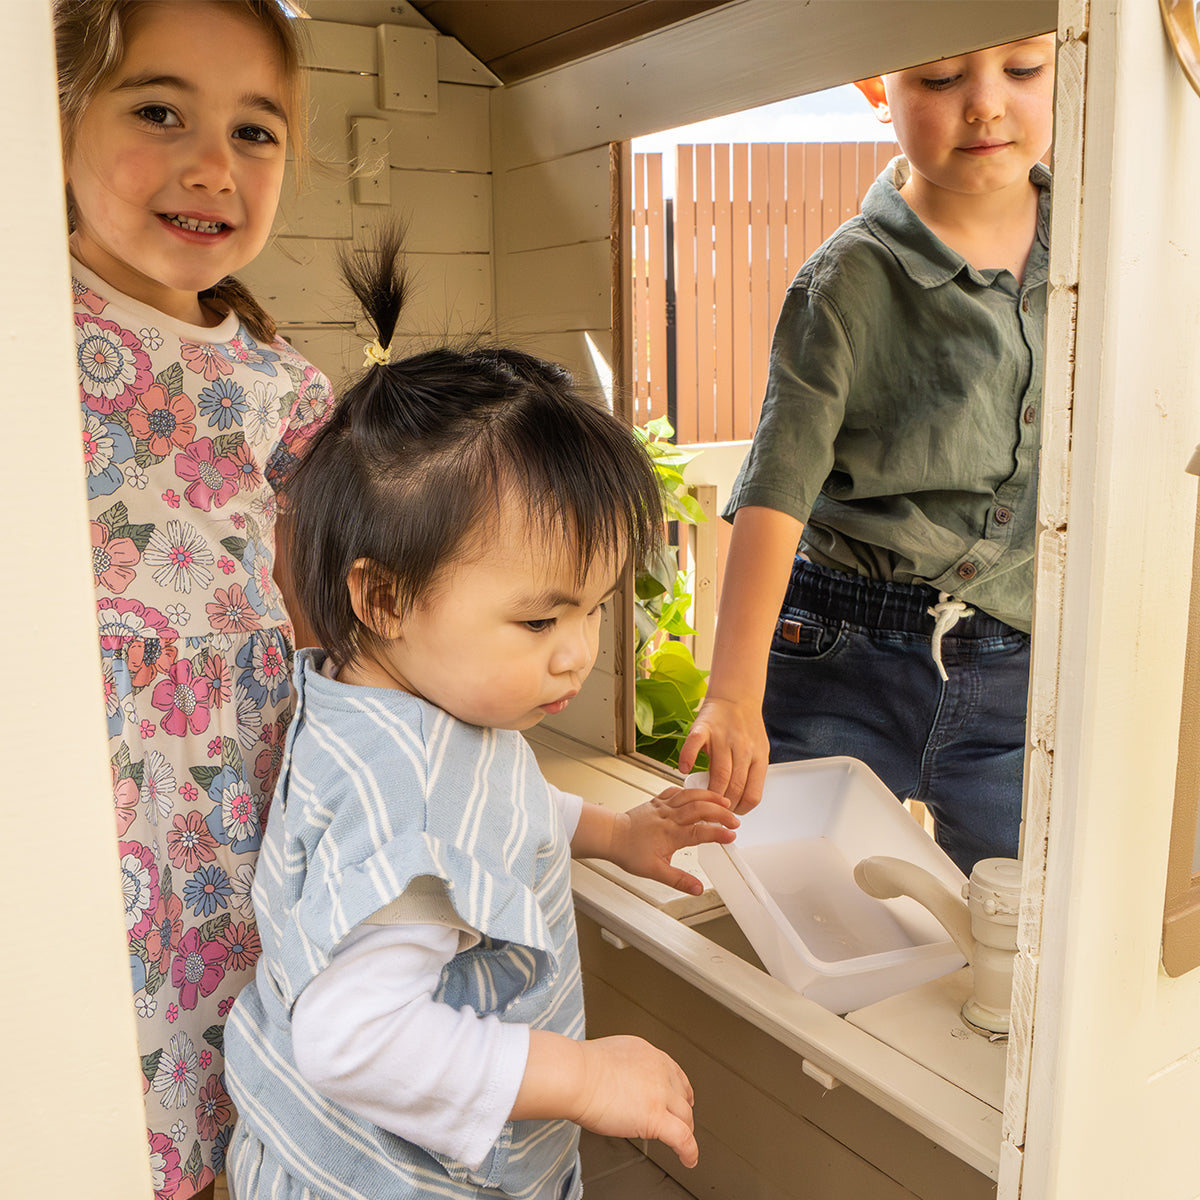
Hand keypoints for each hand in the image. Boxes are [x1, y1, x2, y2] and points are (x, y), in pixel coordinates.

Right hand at [573, 1036, 698, 1168]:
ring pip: (685, 1117)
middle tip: (680, 1123)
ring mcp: (659, 1095)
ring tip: (684, 1145)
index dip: (681, 1090)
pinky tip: (688, 1159)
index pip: (675, 1073)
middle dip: (683, 1112)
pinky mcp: (655, 1118)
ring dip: (686, 1131)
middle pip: (682, 1096)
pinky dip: (689, 1151)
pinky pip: (682, 1138)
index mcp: (649, 1055)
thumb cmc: (582, 1068)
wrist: (575, 1076)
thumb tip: (625, 1082)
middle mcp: (659, 1071)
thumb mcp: (614, 1055)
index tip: (682, 1098)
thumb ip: (628, 1067)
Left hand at [609, 787, 737, 894]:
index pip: (699, 832)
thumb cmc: (630, 852)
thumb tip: (697, 889)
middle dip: (720, 812)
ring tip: (725, 800)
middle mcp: (669, 817)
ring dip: (709, 796)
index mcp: (670, 835)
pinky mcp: (657, 801)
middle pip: (700, 809)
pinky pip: (676, 791)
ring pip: (690, 795)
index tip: (732, 836)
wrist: (611, 835)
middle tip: (735, 820)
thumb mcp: (655, 871)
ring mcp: (663, 806)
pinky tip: (699, 793)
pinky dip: (690, 790)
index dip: (718, 833)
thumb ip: (678, 879)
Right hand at [677, 696, 769, 813]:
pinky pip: (694, 744)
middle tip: (714, 810)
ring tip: (702, 798)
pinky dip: (688, 757)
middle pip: (735, 787)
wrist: (736, 697)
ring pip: (719, 773)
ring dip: (709, 791)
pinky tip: (684, 769)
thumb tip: (742, 803)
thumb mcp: (759, 751)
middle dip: (723, 804)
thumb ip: (751, 774)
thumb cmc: (745, 727)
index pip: (752, 794)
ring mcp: (723, 737)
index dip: (740, 809)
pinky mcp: (704, 727)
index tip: (731, 814)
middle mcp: (744, 748)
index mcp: (759, 757)